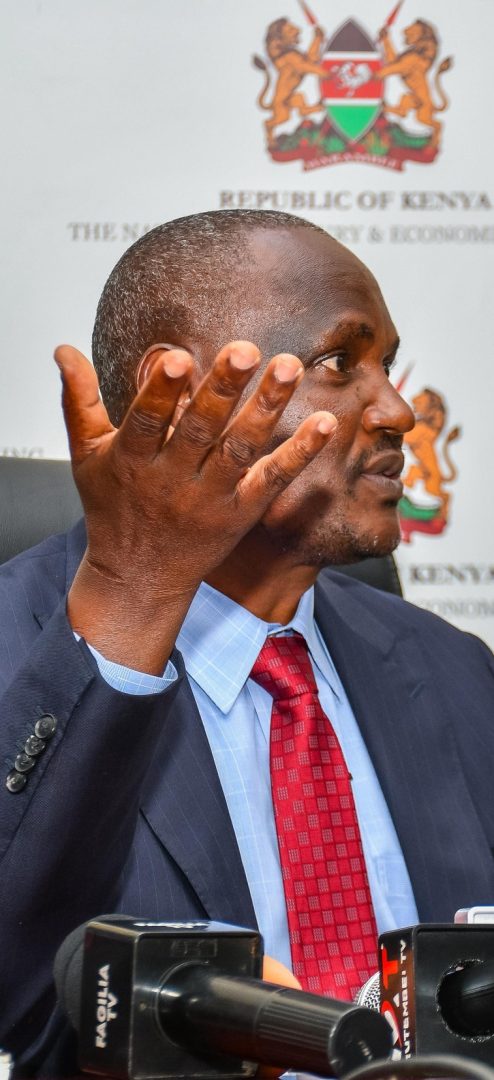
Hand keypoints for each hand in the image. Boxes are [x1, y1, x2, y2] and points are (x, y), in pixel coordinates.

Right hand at [55, 341, 336, 671]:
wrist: (140, 577)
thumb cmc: (114, 507)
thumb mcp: (87, 456)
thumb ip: (78, 400)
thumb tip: (63, 349)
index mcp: (133, 462)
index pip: (147, 423)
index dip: (161, 392)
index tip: (178, 358)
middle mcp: (173, 480)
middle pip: (200, 432)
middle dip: (222, 390)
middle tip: (245, 349)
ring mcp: (211, 499)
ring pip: (240, 450)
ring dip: (266, 408)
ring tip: (288, 367)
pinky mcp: (242, 513)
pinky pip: (273, 479)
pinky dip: (300, 452)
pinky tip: (326, 422)